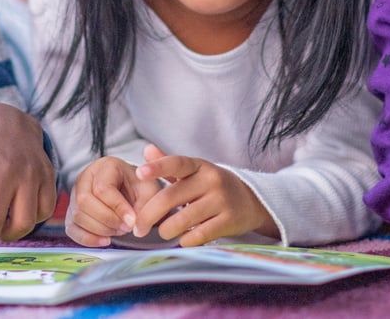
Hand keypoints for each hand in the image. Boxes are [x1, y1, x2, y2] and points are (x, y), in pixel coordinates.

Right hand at [65, 156, 161, 246]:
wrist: (130, 188)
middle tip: (126, 227)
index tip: (132, 221)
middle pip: (84, 201)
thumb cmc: (138, 186)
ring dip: (100, 229)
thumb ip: (146, 205)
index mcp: (106, 166)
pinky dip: (88, 239)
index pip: (102, 188)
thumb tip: (135, 227)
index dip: (117, 208)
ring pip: (77, 215)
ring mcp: (75, 194)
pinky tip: (105, 240)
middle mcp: (86, 177)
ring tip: (119, 230)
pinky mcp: (72, 211)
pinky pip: (72, 228)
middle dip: (107, 220)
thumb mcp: (149, 189)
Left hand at [132, 144, 275, 245]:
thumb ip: (169, 164)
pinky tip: (183, 239)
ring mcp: (221, 201)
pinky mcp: (229, 221)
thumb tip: (146, 150)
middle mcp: (210, 180)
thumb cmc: (212, 186)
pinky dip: (185, 240)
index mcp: (199, 166)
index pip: (176, 163)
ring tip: (164, 233)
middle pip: (170, 197)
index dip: (157, 167)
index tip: (139, 173)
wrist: (251, 200)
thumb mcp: (194, 171)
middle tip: (138, 228)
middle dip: (148, 215)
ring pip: (182, 219)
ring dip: (166, 230)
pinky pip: (198, 235)